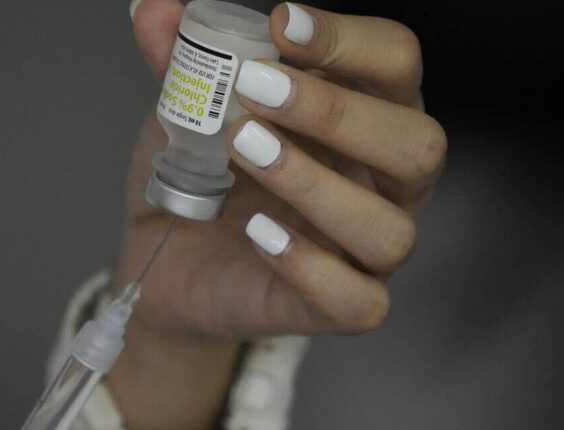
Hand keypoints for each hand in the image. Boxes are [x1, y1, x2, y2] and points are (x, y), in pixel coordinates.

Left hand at [109, 2, 446, 427]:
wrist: (165, 262)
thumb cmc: (199, 179)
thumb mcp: (187, 114)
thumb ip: (181, 64)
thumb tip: (154, 9)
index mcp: (361, 118)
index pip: (396, 65)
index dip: (350, 40)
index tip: (281, 24)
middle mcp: (380, 183)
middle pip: (418, 146)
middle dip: (337, 112)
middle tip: (255, 91)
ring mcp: (363, 250)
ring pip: (389, 230)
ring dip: (315, 185)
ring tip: (244, 150)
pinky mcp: (337, 306)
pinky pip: (357, 301)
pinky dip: (310, 266)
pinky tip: (257, 232)